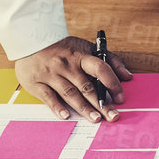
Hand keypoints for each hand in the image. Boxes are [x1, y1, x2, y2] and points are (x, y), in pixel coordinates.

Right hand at [15, 35, 131, 122]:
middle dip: (101, 103)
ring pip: (70, 93)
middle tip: (112, 116)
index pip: (101, 69)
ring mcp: (51, 74)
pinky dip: (57, 107)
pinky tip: (66, 116)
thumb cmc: (64, 48)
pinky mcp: (36, 83)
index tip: (120, 98)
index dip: (112, 83)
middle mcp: (67, 65)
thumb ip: (110, 61)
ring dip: (84, 108)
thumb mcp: (88, 48)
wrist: (31, 40)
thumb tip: (128, 76)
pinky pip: (48, 97)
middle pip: (87, 86)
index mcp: (81, 56)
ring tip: (96, 119)